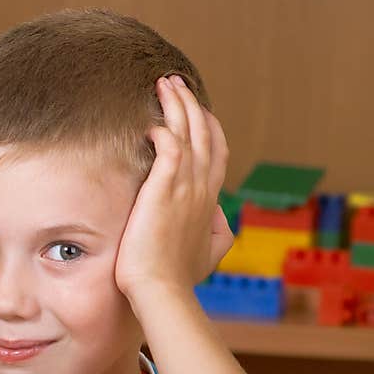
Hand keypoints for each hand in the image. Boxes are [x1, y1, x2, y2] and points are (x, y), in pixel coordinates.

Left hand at [115, 75, 231, 303]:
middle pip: (203, 134)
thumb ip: (218, 232)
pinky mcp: (163, 191)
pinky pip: (169, 150)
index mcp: (209, 201)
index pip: (215, 153)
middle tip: (176, 82)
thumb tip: (220, 216)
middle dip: (191, 104)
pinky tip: (152, 124)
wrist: (161, 290)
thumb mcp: (208, 254)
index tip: (199, 111)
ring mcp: (184, 188)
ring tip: (164, 84)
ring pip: (186, 133)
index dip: (209, 128)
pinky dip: (164, 133)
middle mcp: (201, 189)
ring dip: (177, 106)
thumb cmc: (178, 277)